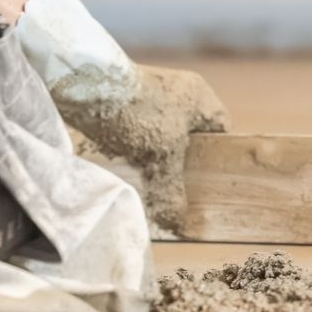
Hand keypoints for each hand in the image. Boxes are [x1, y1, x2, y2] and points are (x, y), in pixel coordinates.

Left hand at [58, 65, 229, 231]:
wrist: (90, 89)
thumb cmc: (140, 114)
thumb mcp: (163, 156)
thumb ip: (172, 189)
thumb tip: (176, 222)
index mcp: (201, 97)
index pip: (221, 130)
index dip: (218, 156)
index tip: (210, 179)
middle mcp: (180, 95)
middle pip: (190, 138)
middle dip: (183, 164)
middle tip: (181, 188)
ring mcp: (152, 99)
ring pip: (163, 140)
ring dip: (157, 161)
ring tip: (156, 184)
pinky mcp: (128, 106)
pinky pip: (139, 136)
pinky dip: (137, 152)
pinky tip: (132, 169)